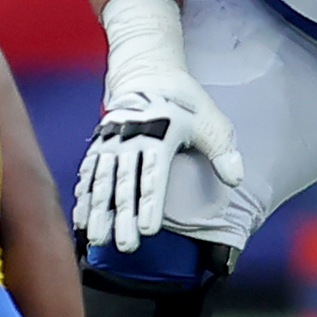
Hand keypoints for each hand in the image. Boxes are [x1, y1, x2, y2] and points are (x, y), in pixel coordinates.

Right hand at [74, 82, 241, 253]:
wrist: (146, 70)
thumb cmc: (183, 100)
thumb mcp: (209, 119)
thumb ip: (222, 150)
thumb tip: (235, 180)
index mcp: (157, 135)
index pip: (153, 176)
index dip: (150, 204)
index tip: (148, 231)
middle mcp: (130, 140)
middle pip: (124, 184)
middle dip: (122, 217)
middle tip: (123, 246)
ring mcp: (111, 142)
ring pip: (102, 182)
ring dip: (98, 212)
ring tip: (97, 240)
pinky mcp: (100, 144)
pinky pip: (88, 173)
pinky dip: (84, 197)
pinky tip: (81, 220)